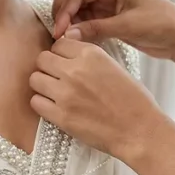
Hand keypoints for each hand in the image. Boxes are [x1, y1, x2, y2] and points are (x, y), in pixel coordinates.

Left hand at [29, 37, 174, 164]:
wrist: (139, 130)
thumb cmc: (133, 101)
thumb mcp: (114, 66)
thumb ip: (89, 58)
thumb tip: (69, 55)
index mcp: (91, 54)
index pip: (59, 44)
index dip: (60, 55)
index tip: (66, 64)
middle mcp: (75, 70)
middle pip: (42, 59)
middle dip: (48, 68)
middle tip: (58, 80)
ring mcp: (65, 94)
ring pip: (35, 79)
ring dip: (43, 86)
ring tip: (55, 94)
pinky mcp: (61, 116)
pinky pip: (35, 102)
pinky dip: (42, 105)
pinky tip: (54, 108)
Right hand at [52, 0, 174, 59]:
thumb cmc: (161, 24)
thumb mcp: (128, 26)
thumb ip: (96, 29)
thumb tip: (67, 35)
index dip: (65, 11)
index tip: (60, 31)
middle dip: (62, 11)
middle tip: (59, 34)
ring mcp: (106, 2)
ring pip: (75, 7)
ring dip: (68, 21)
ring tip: (66, 40)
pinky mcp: (107, 17)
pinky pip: (84, 20)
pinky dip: (77, 29)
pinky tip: (76, 41)